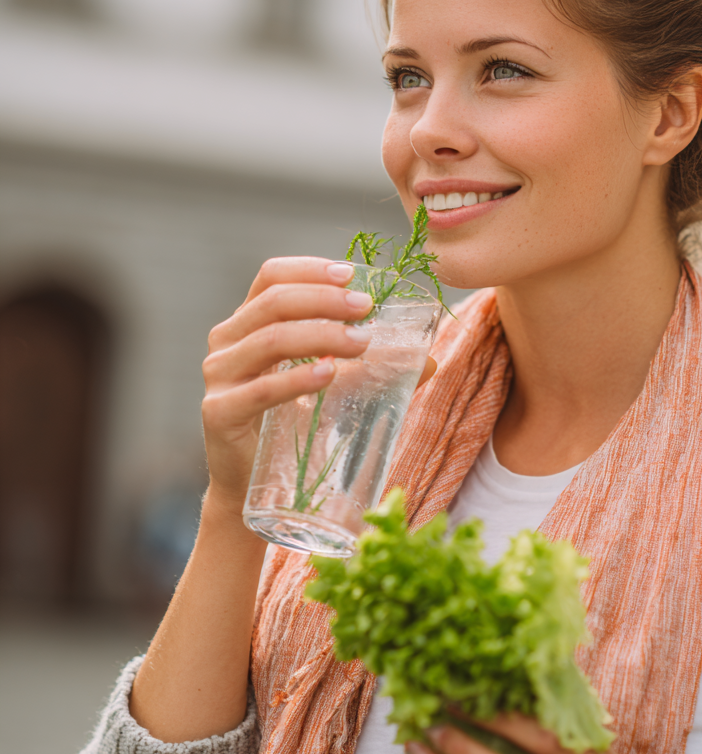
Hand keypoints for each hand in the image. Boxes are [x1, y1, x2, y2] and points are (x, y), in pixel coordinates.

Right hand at [200, 257, 374, 511]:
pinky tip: (329, 374)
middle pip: (274, 302)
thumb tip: (430, 361)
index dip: (311, 269)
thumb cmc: (293, 427)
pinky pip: (260, 389)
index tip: (351, 276)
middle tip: (366, 308)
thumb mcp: (333, 387)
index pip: (272, 277)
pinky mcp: (219, 413)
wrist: (252, 484)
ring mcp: (219, 376)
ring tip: (361, 343)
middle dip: (326, 300)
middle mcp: (227, 342)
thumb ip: (372, 369)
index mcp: (248, 323)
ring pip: (270, 339)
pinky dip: (297, 379)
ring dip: (321, 335)